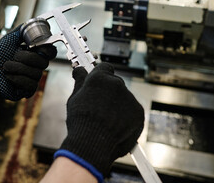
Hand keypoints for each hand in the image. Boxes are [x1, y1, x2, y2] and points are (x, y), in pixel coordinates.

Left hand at [0, 25, 56, 103]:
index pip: (50, 52)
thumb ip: (21, 31)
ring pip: (36, 73)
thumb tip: (32, 23)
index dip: (47, 50)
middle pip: (44, 62)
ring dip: (18, 68)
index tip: (38, 47)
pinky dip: (18, 79)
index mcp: (33, 54)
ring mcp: (32, 78)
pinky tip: (8, 77)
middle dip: (28, 58)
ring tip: (6, 67)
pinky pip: (31, 84)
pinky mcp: (27, 90)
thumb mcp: (9, 39)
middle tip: (14, 56)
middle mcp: (35, 67)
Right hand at [56, 63, 143, 179]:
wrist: (93, 144)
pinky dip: (126, 117)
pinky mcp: (138, 112)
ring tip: (106, 120)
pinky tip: (115, 126)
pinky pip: (132, 111)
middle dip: (109, 92)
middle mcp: (117, 84)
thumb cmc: (81, 122)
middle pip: (115, 83)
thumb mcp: (74, 98)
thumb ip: (80, 82)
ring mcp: (129, 98)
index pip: (104, 68)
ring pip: (124, 98)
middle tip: (99, 106)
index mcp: (100, 78)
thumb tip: (79, 71)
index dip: (100, 75)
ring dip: (118, 105)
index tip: (97, 82)